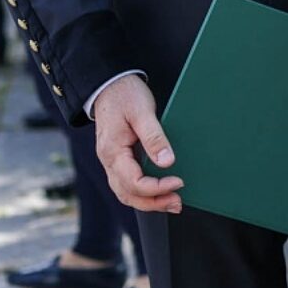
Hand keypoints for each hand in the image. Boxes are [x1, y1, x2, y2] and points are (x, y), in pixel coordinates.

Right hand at [92, 75, 184, 212]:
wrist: (109, 84)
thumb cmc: (125, 94)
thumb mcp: (142, 112)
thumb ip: (154, 137)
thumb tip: (167, 162)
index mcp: (113, 151)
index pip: (134, 182)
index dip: (158, 187)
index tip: (179, 181)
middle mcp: (108, 160)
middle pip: (128, 194)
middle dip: (154, 202)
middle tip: (178, 202)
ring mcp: (111, 161)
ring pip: (125, 192)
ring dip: (148, 201)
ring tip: (172, 202)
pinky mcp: (117, 158)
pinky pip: (126, 183)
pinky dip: (142, 192)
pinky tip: (158, 191)